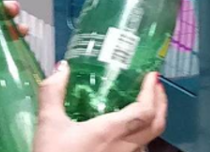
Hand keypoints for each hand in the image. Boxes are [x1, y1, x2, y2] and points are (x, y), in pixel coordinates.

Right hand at [33, 64, 166, 151]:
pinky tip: (126, 128)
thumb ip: (53, 92)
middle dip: (160, 102)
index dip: (152, 92)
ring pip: (149, 139)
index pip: (145, 111)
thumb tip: (62, 67)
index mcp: (111, 131)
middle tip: (155, 85)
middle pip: (156, 125)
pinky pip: (137, 149)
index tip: (152, 75)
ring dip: (152, 118)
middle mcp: (124, 147)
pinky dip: (140, 133)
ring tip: (143, 102)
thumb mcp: (48, 123)